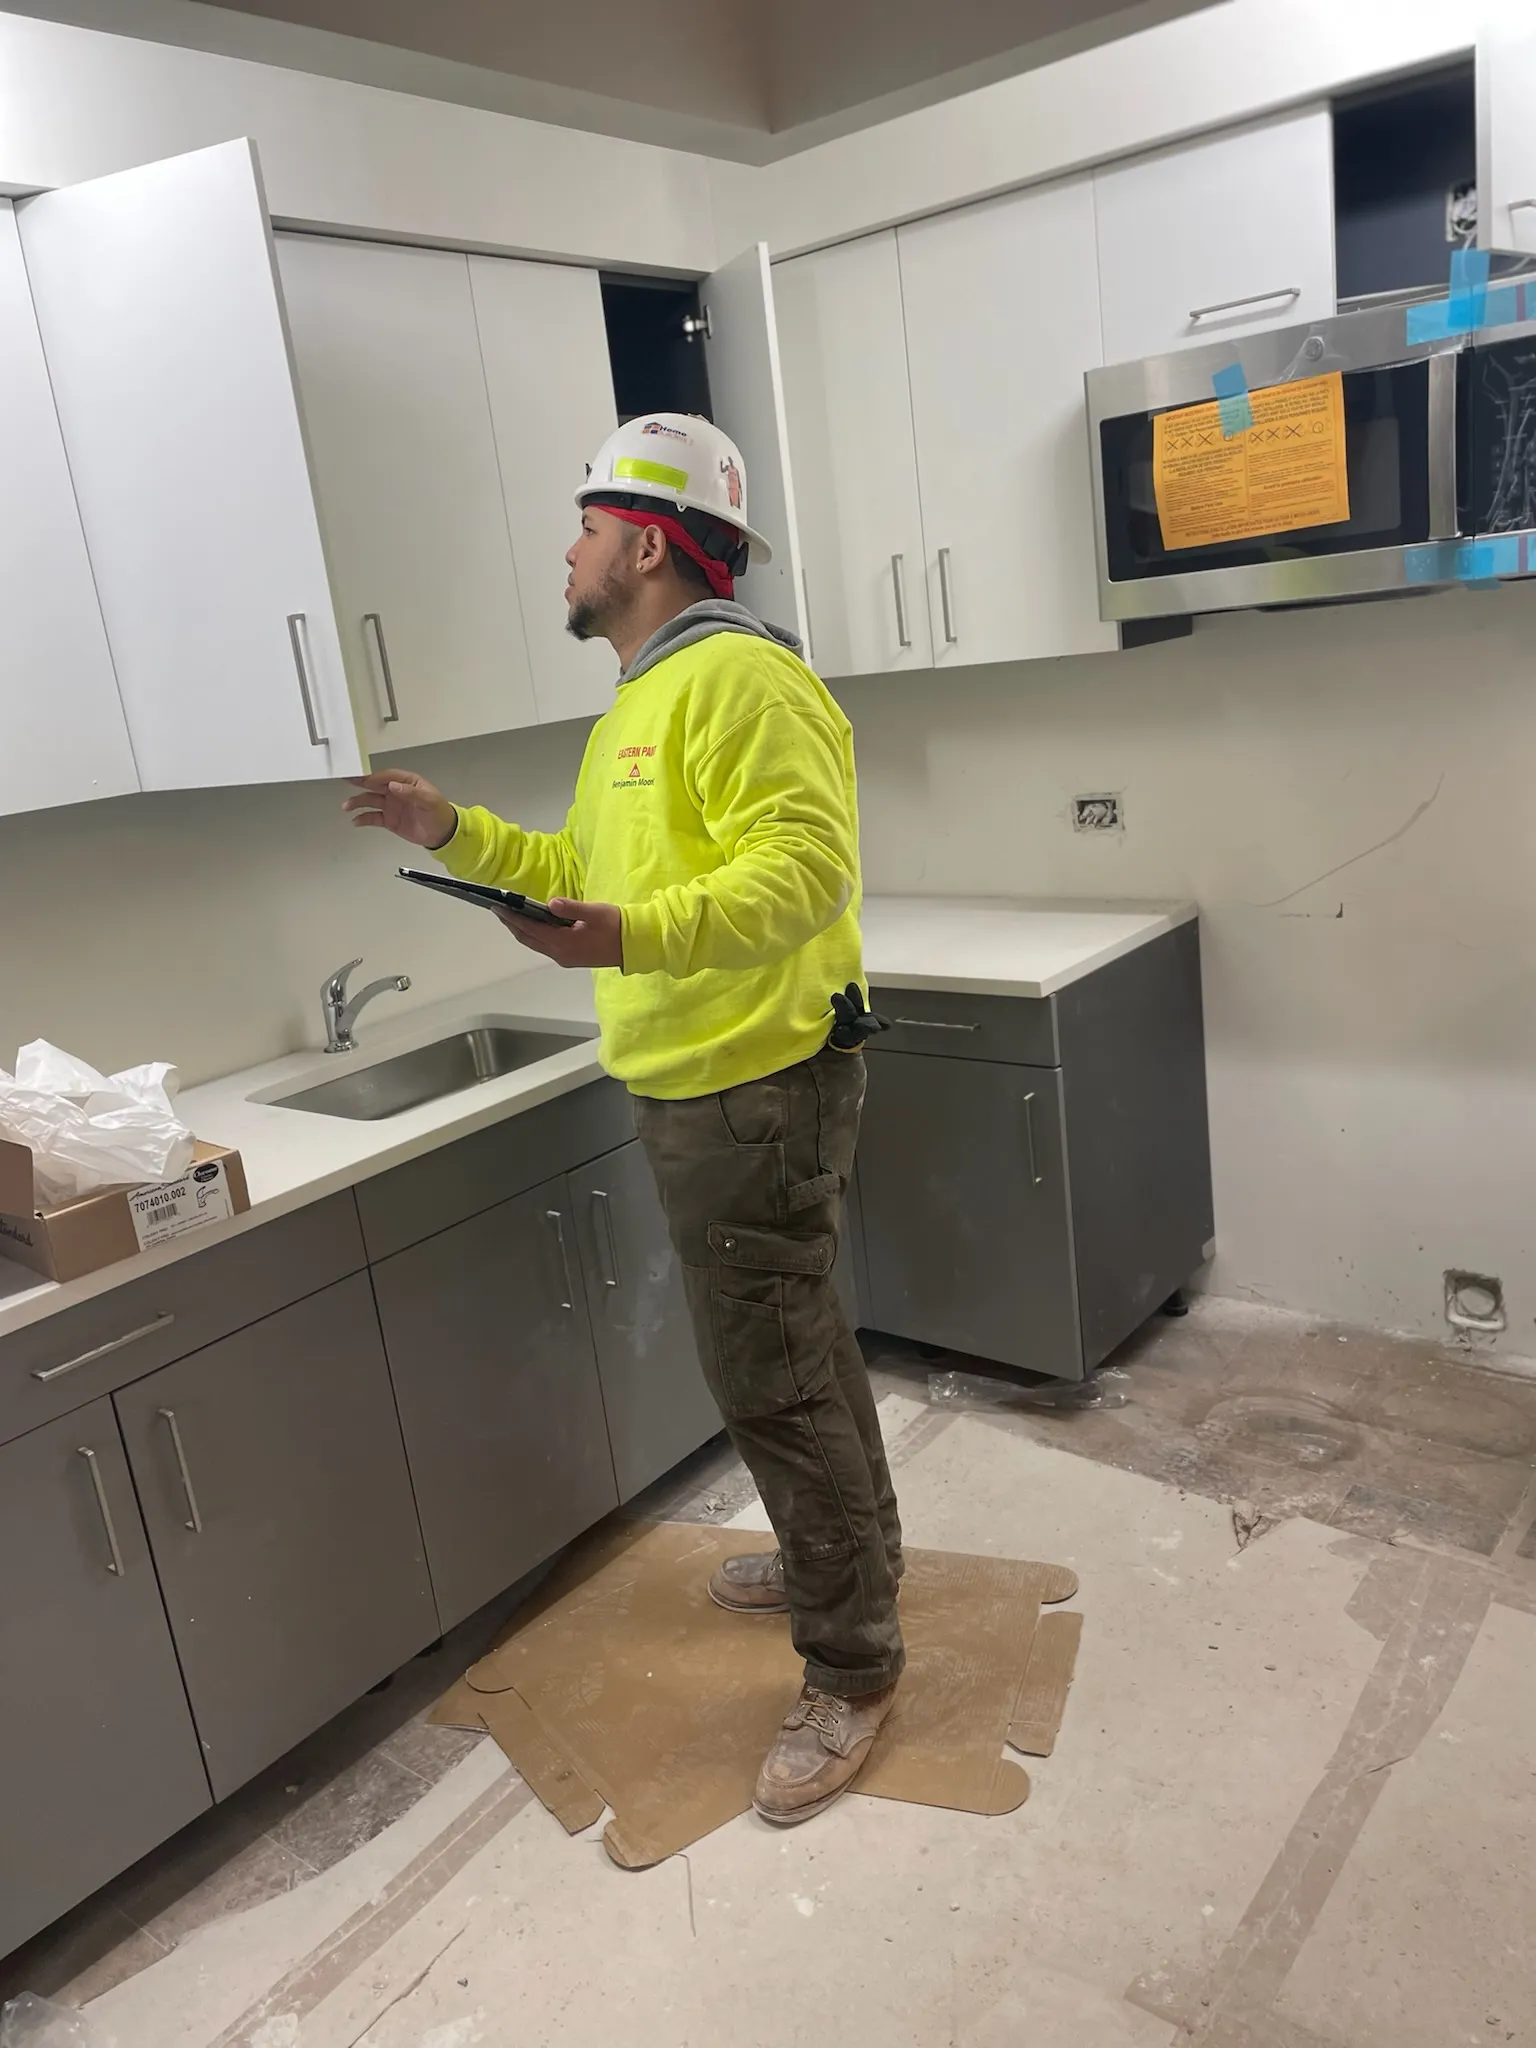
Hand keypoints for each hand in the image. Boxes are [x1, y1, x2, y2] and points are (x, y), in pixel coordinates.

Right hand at [342, 770, 456, 849]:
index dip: (375, 777)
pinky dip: (363, 818)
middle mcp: (396, 792)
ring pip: (370, 801)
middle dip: (360, 784)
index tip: (364, 779)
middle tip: (346, 781)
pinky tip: (356, 821)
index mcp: (407, 783)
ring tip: (347, 806)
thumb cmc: (440, 813)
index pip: (388, 776)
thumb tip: (393, 786)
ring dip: (358, 802)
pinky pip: (373, 817)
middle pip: (375, 785)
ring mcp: (392, 806)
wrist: (443, 834)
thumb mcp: (429, 801)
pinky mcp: (389, 820)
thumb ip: (411, 793)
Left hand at [495, 899, 623, 969]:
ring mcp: (564, 958)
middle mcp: (559, 953)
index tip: (498, 907)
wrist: (633, 945)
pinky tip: (533, 925)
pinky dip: (534, 935)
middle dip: (511, 924)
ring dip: (521, 930)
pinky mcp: (571, 957)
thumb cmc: (616, 926)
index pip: (530, 928)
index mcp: (563, 942)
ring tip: (510, 916)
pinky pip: (544, 946)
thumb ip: (571, 907)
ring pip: (535, 944)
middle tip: (498, 910)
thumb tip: (550, 903)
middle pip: (528, 939)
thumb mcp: (594, 912)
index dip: (512, 917)